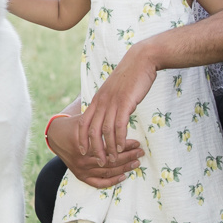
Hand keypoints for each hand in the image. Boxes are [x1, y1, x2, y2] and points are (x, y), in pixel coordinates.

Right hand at [47, 114, 143, 188]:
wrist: (56, 136)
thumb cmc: (74, 125)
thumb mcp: (86, 119)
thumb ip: (101, 122)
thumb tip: (125, 117)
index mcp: (84, 143)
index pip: (110, 147)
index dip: (125, 145)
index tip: (138, 143)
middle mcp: (82, 159)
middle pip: (110, 160)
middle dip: (128, 157)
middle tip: (140, 152)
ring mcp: (81, 169)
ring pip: (107, 172)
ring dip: (124, 168)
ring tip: (136, 163)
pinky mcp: (80, 176)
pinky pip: (98, 183)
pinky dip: (111, 181)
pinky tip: (123, 176)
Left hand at [77, 45, 156, 161]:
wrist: (141, 60)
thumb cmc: (130, 76)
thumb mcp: (114, 90)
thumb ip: (109, 103)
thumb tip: (109, 115)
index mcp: (97, 99)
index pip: (83, 122)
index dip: (82, 138)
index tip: (83, 151)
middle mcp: (101, 102)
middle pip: (92, 130)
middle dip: (94, 148)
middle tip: (98, 162)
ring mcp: (112, 102)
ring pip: (105, 130)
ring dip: (107, 147)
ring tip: (111, 159)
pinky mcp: (125, 103)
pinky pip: (119, 124)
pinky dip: (118, 138)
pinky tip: (120, 147)